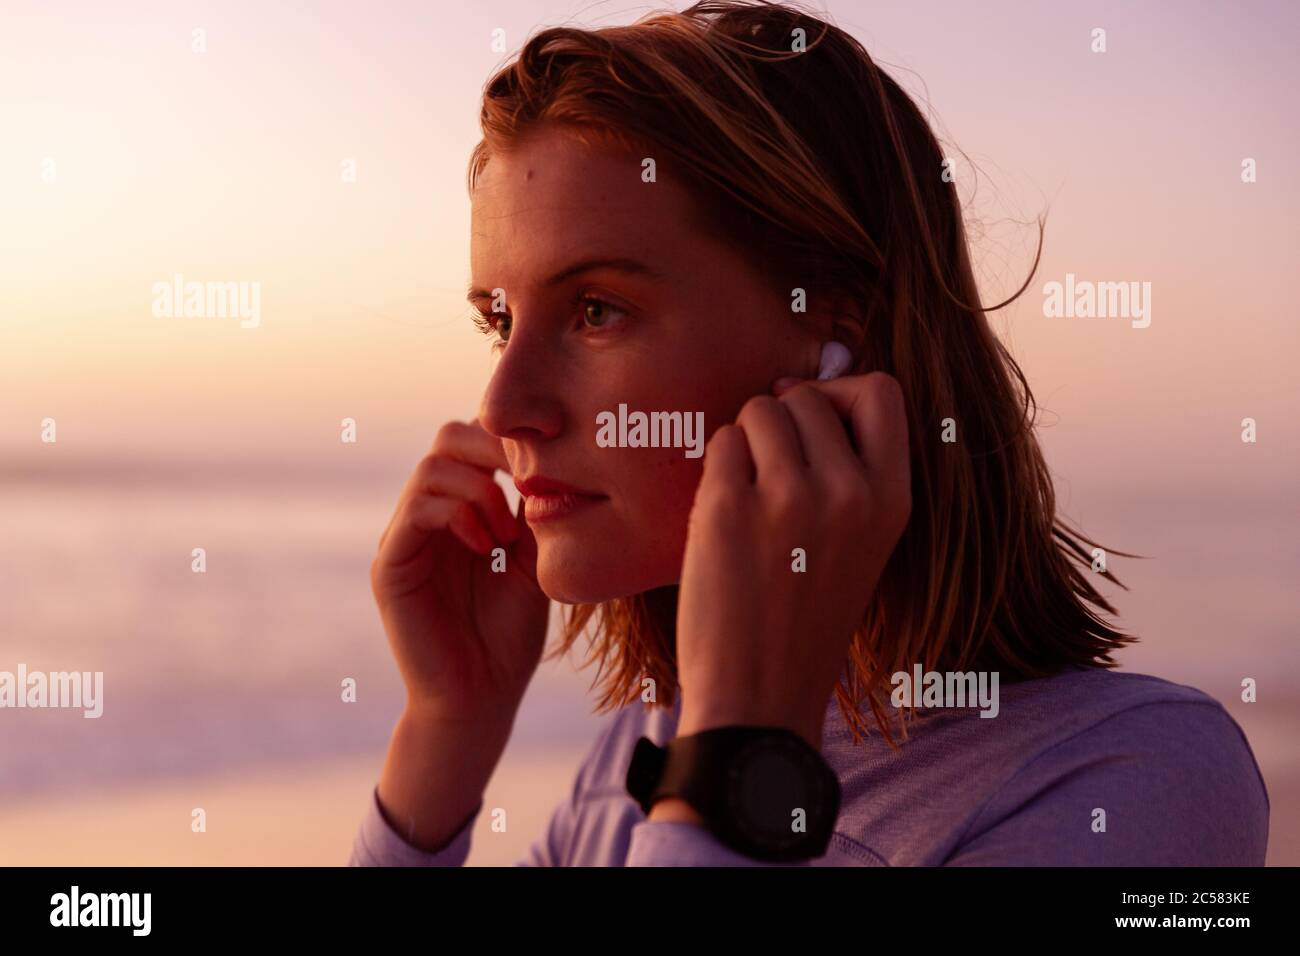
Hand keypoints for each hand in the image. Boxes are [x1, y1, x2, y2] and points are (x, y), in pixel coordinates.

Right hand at [370, 419, 549, 723]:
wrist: (482, 697)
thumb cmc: (510, 634)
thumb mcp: (535, 560)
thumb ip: (534, 510)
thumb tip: (553, 457)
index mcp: (461, 507)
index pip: (475, 441)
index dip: (510, 439)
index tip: (550, 463)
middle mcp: (428, 514)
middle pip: (448, 438)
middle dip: (492, 449)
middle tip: (527, 482)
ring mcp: (405, 538)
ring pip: (431, 468)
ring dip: (479, 489)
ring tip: (507, 533)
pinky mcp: (390, 566)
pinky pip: (415, 512)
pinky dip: (456, 514)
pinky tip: (487, 546)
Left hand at [673, 372, 911, 750]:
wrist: (760, 695)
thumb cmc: (803, 617)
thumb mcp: (861, 542)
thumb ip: (849, 468)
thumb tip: (793, 387)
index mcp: (892, 500)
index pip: (880, 391)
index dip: (839, 394)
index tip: (813, 427)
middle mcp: (849, 491)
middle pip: (806, 396)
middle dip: (781, 423)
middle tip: (770, 479)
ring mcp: (789, 496)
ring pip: (760, 410)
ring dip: (745, 442)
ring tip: (748, 500)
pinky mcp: (730, 507)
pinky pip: (720, 443)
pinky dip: (717, 470)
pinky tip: (723, 520)